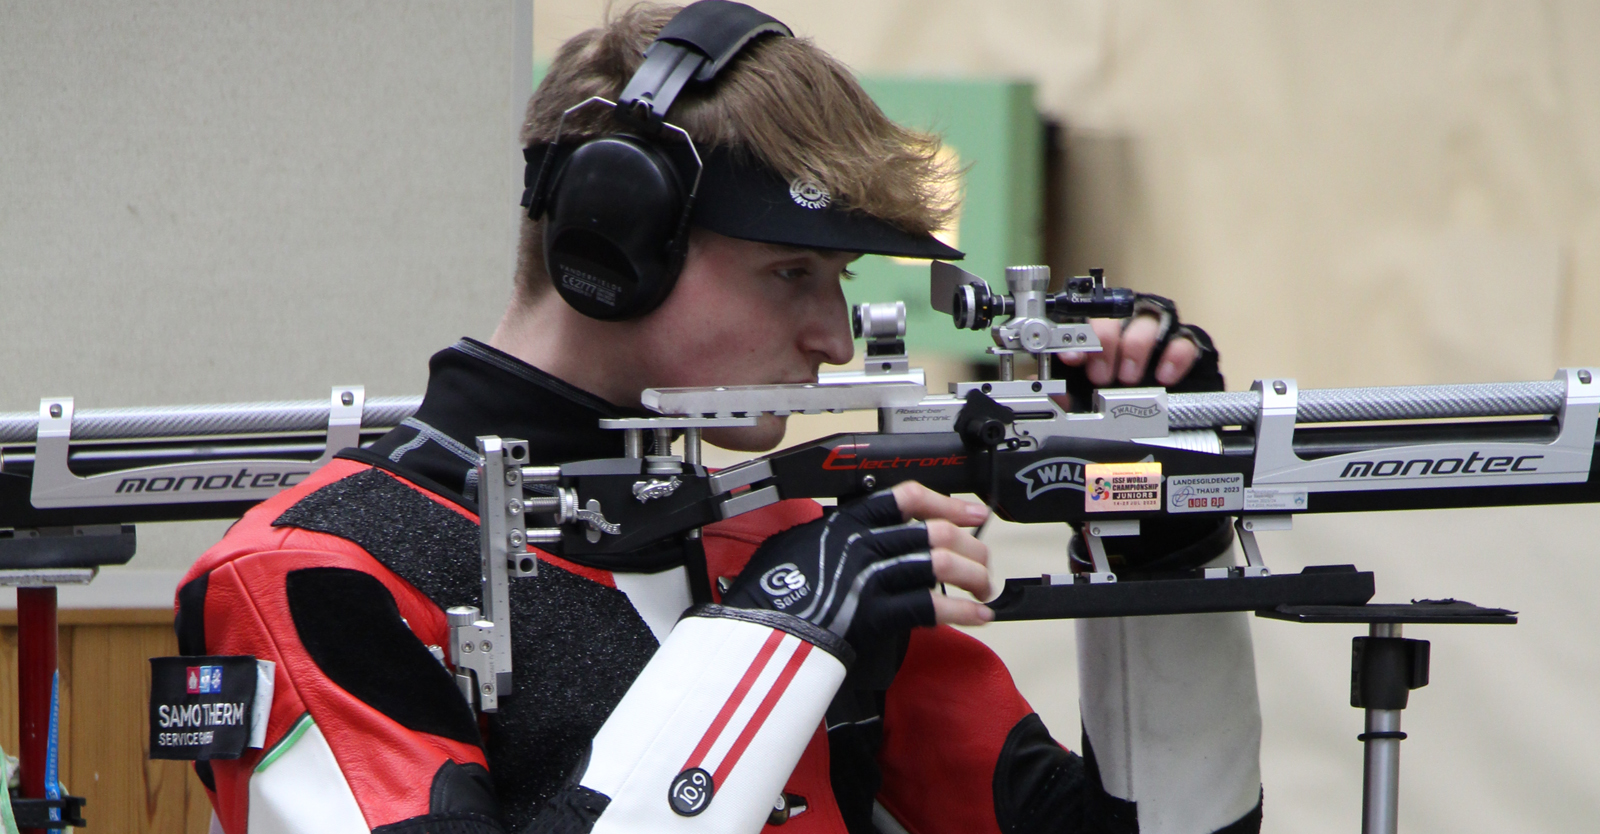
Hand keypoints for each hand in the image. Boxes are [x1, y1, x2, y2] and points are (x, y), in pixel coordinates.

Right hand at [721, 482, 991, 651]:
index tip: (971, 513)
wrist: (756, 631)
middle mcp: (863, 543)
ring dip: (973, 577)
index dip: (947, 503)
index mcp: (845, 521)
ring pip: (940, 564)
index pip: (906, 497)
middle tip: (982, 562)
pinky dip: (963, 612)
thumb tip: (849, 534)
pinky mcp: (875, 613)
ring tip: (983, 590)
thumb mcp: (793, 544)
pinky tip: (977, 617)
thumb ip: (829, 535)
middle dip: (971, 548)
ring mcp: (870, 577)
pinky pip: (931, 607)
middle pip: (934, 533)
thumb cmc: (766, 593)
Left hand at [1054, 294, 1223, 410]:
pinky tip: (1163, 375)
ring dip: (1135, 347)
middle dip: (1104, 342)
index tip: (1072, 359)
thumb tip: (1050, 396)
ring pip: (1147, 320)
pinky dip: (1173, 356)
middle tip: (1100, 376)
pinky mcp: (1187, 344)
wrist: (1160, 408)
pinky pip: (1184, 341)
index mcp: (1100, 332)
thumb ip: (1069, 391)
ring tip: (1128, 377)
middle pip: (1116, 314)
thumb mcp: (1088, 392)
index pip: (1084, 320)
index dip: (1076, 337)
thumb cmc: (1118, 390)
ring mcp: (1159, 331)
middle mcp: (1128, 324)